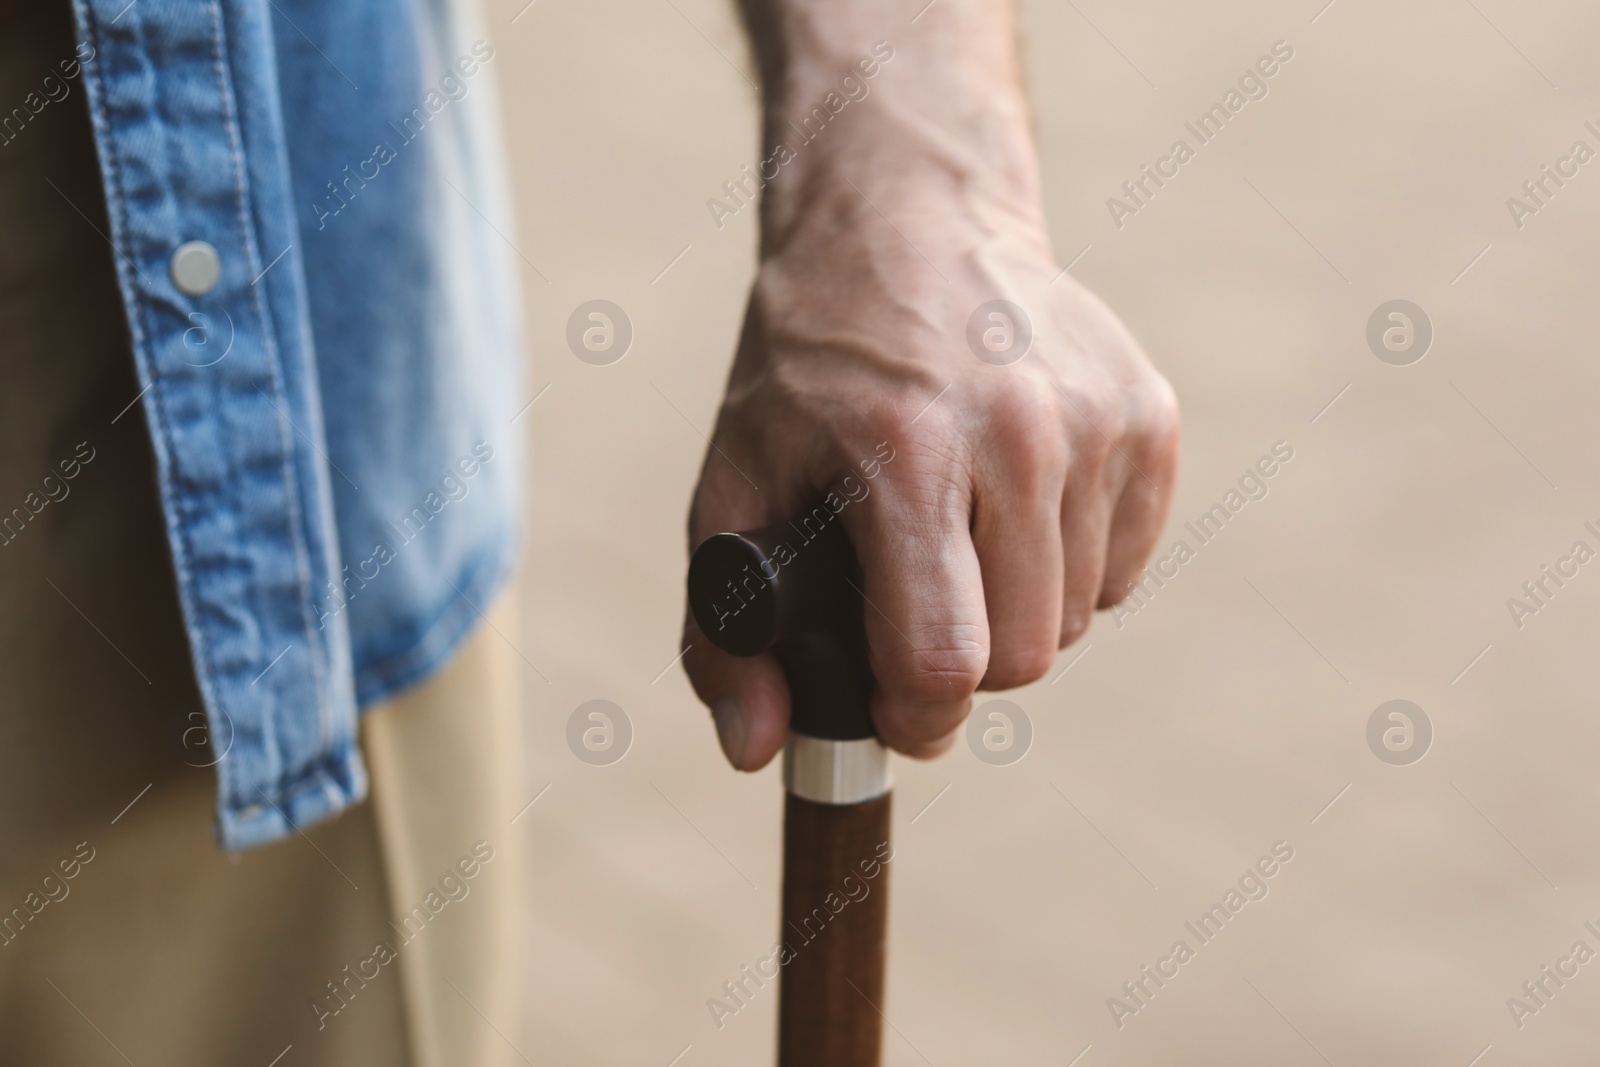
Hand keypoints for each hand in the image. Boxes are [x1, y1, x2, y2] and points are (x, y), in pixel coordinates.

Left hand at [682, 2, 1178, 769]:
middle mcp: (1018, 433)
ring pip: (1077, 618)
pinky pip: (1123, 566)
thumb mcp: (734, 482)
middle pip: (1023, 658)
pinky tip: (1018, 504)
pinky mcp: (1148, 413)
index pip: (943, 660)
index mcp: (907, 455)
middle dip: (964, 666)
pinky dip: (1073, 567)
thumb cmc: (811, 367)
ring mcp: (1096, 420)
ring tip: (963, 537)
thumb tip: (757, 752)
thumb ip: (724, 629)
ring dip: (1017, 613)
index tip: (893, 711)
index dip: (915, 718)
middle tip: (919, 613)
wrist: (910, 221)